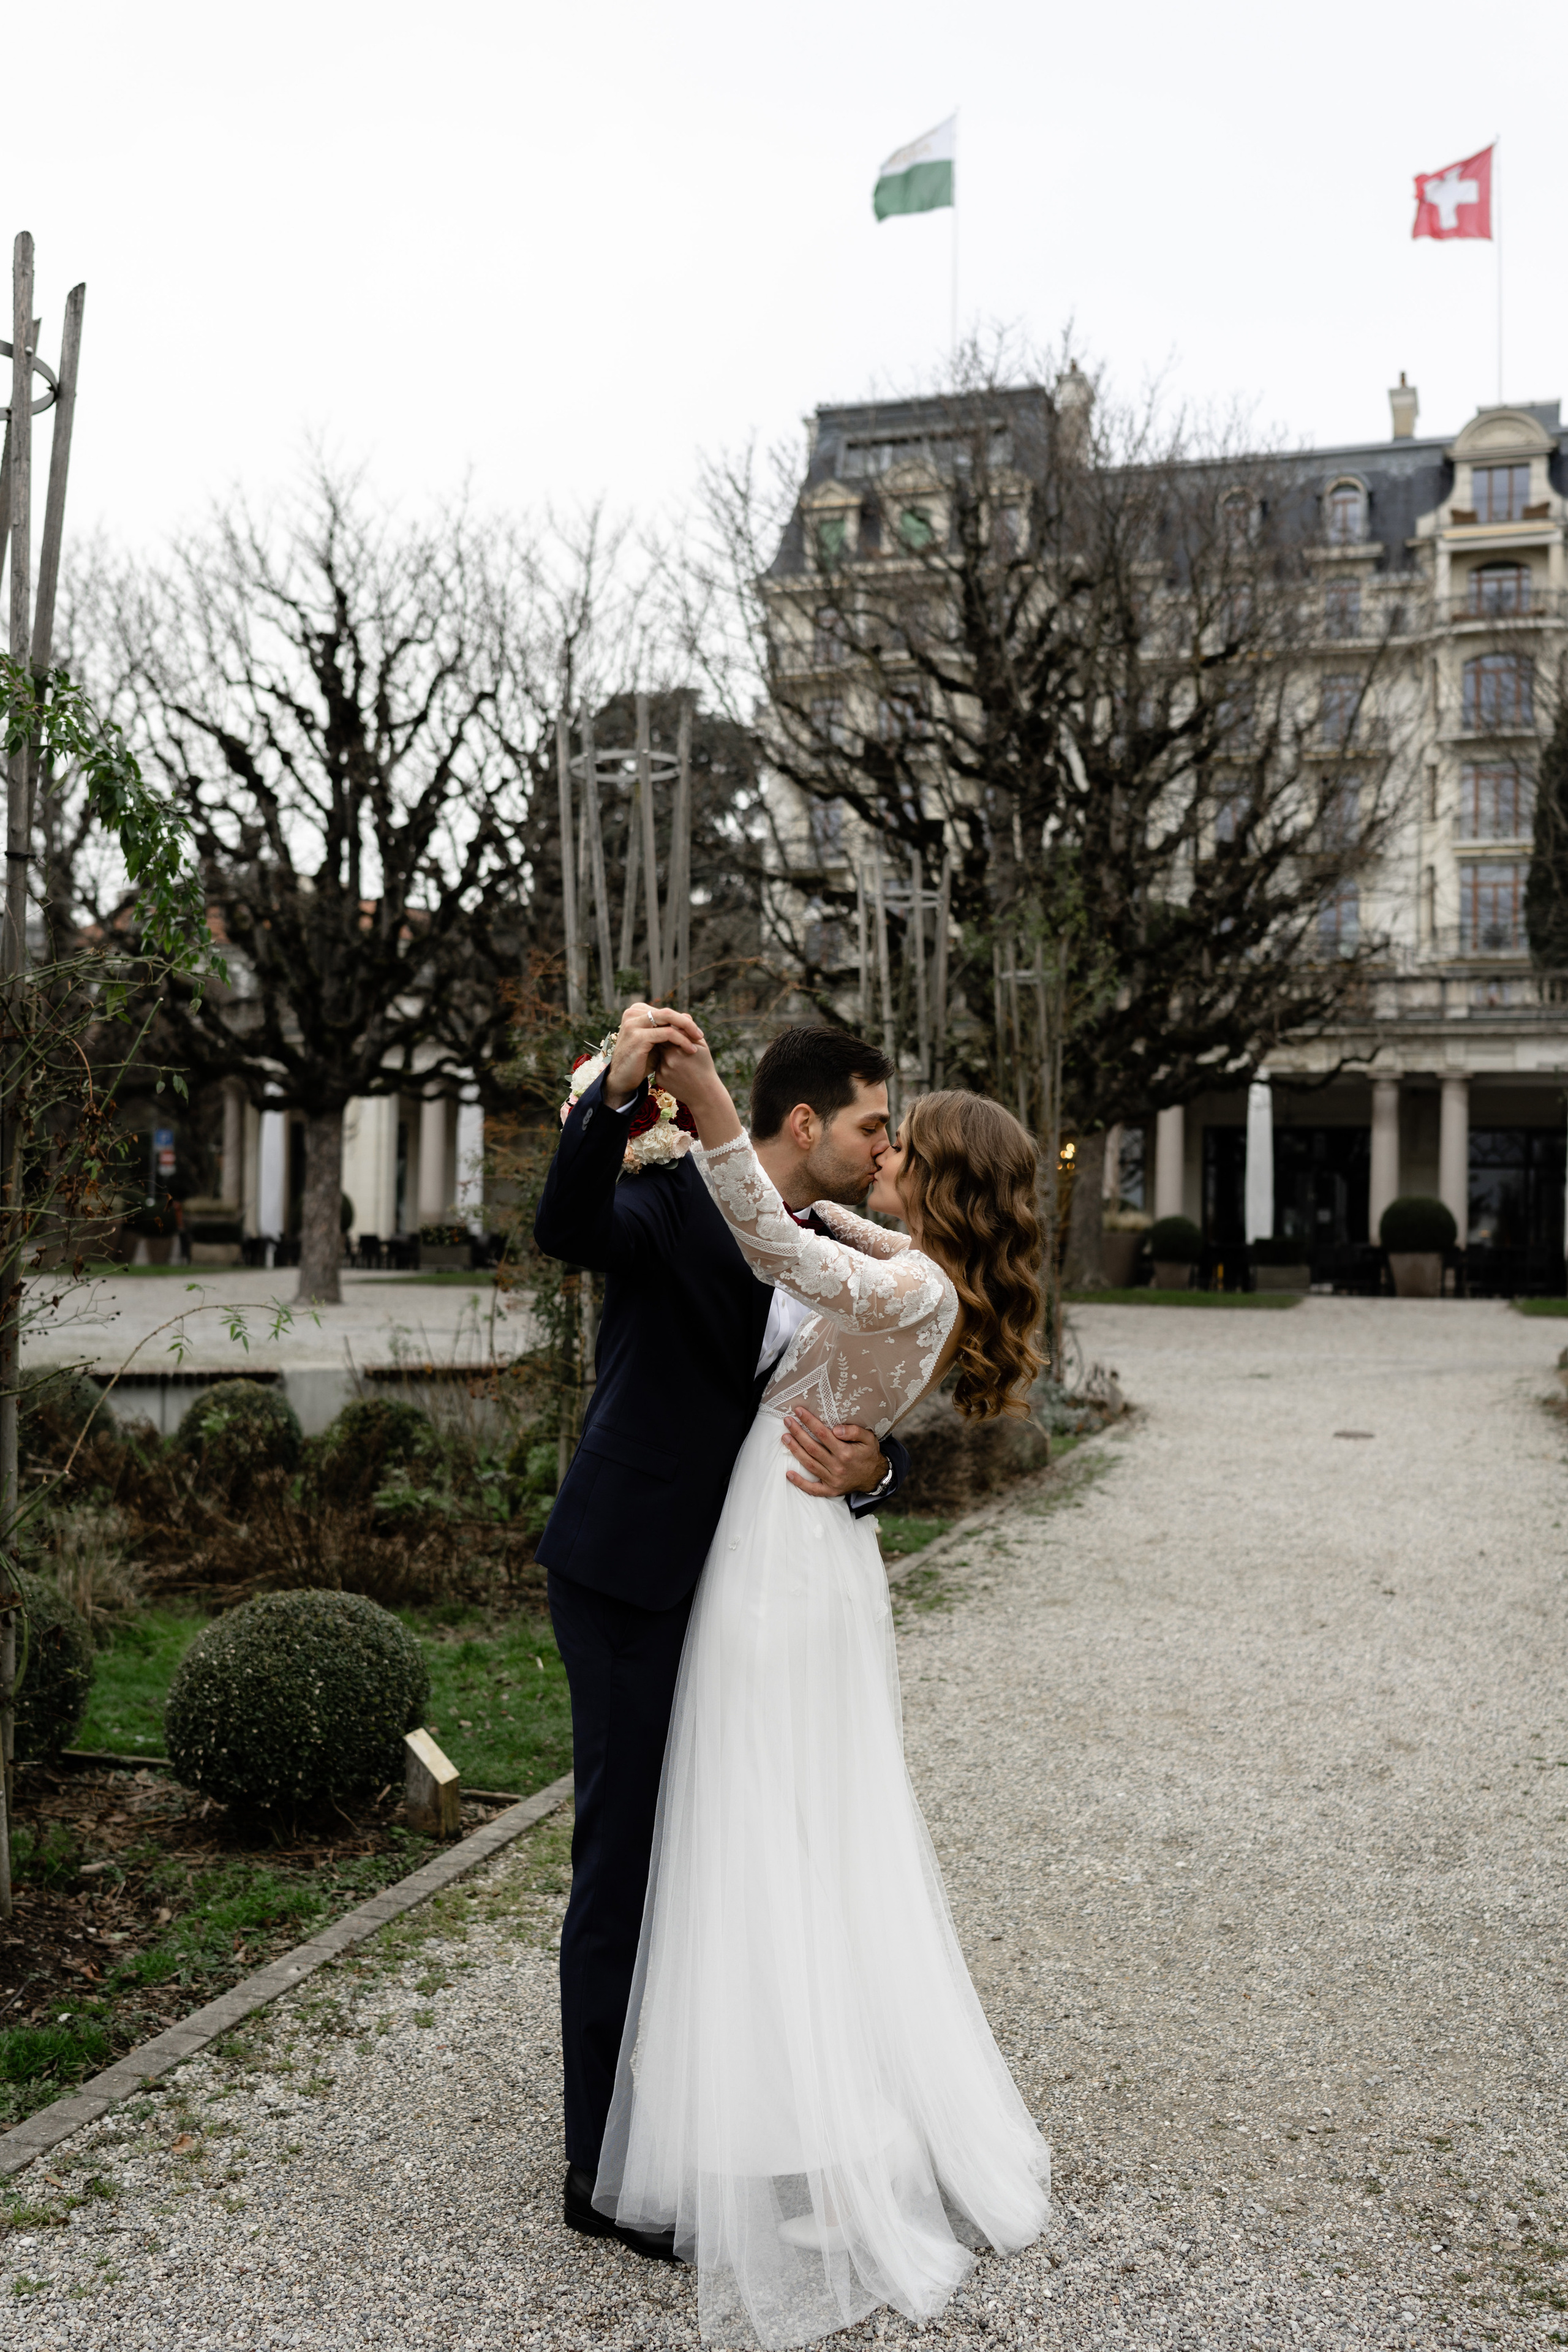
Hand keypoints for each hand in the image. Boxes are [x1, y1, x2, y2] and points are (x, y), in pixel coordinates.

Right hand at [603, 1003, 696, 1107]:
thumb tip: (689, 1016)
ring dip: (687, 1029)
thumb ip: (668, 1029)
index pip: (665, 1012)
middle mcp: (632, 1014)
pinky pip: (667, 1033)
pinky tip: (691, 1050)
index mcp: (635, 1011)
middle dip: (687, 1023)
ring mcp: (633, 1024)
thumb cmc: (640, 1060)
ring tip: (698, 1041)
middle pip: (667, 1012)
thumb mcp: (656, 1042)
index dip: (682, 1020)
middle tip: (700, 1035)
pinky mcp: (638, 1037)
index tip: (695, 1032)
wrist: (623, 1079)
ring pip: (668, 1018)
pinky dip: (682, 1040)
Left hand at [649, 1010, 740, 1146]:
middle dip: (663, 1037)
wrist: (704, 1095)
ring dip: (662, 1050)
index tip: (673, 1028)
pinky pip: (657, 1064)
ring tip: (675, 1055)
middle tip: (669, 1037)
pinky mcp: (659, 1078)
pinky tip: (674, 1068)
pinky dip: (662, 1063)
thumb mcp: (702, 1046)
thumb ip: (690, 1029)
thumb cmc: (705, 1067)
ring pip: (657, 1052)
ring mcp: (662, 1069)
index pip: (666, 1029)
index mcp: (679, 1047)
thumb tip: (682, 1014)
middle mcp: (668, 1058)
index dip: (669, 1027)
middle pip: (659, 1039)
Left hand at [781, 1408, 887, 1499]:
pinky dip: (800, 1482)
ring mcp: (833, 1480)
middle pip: (812, 1447)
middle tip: (787, 1421)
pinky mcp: (831, 1490)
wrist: (875, 1477)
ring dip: (795, 1450)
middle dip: (797, 1433)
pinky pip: (813, 1489)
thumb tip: (836, 1429)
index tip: (799, 1411)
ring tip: (785, 1438)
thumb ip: (854, 1431)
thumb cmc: (869, 1454)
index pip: (823, 1434)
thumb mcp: (869, 1439)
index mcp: (846, 1452)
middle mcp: (838, 1466)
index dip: (809, 1421)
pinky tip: (788, 1474)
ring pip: (809, 1464)